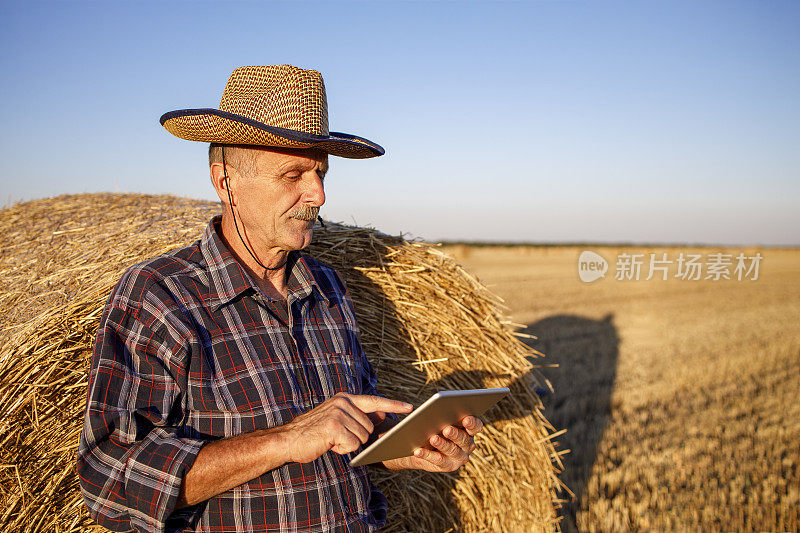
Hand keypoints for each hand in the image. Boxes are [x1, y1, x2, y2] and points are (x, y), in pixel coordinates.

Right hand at [279, 392, 412, 463]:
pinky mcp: (335, 427)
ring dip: (349, 445)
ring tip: (331, 441)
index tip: (409, 408)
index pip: (374, 401)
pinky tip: (329, 445)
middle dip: (357, 437)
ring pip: (363, 437)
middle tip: (336, 438)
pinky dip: (343, 450)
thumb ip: (356, 416)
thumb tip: (380, 416)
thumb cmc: (313, 433)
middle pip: (369, 427)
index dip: (393, 405)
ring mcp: (338, 414)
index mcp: (344, 399)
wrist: (288, 440)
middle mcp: (343, 403)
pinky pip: (353, 445)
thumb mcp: (336, 419)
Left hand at [383, 415, 483, 471]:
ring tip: (433, 439)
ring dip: (442, 444)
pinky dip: (427, 455)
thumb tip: (420, 408)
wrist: (421, 445)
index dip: (472, 423)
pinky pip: (438, 460)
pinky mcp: (448, 466)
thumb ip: (434, 412)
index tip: (465, 419)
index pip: (476, 426)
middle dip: (455, 434)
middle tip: (447, 429)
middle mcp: (467, 444)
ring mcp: (459, 457)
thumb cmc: (431, 426)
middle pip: (464, 439)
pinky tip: (418, 451)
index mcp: (468, 430)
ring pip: (452, 450)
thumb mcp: (434, 418)